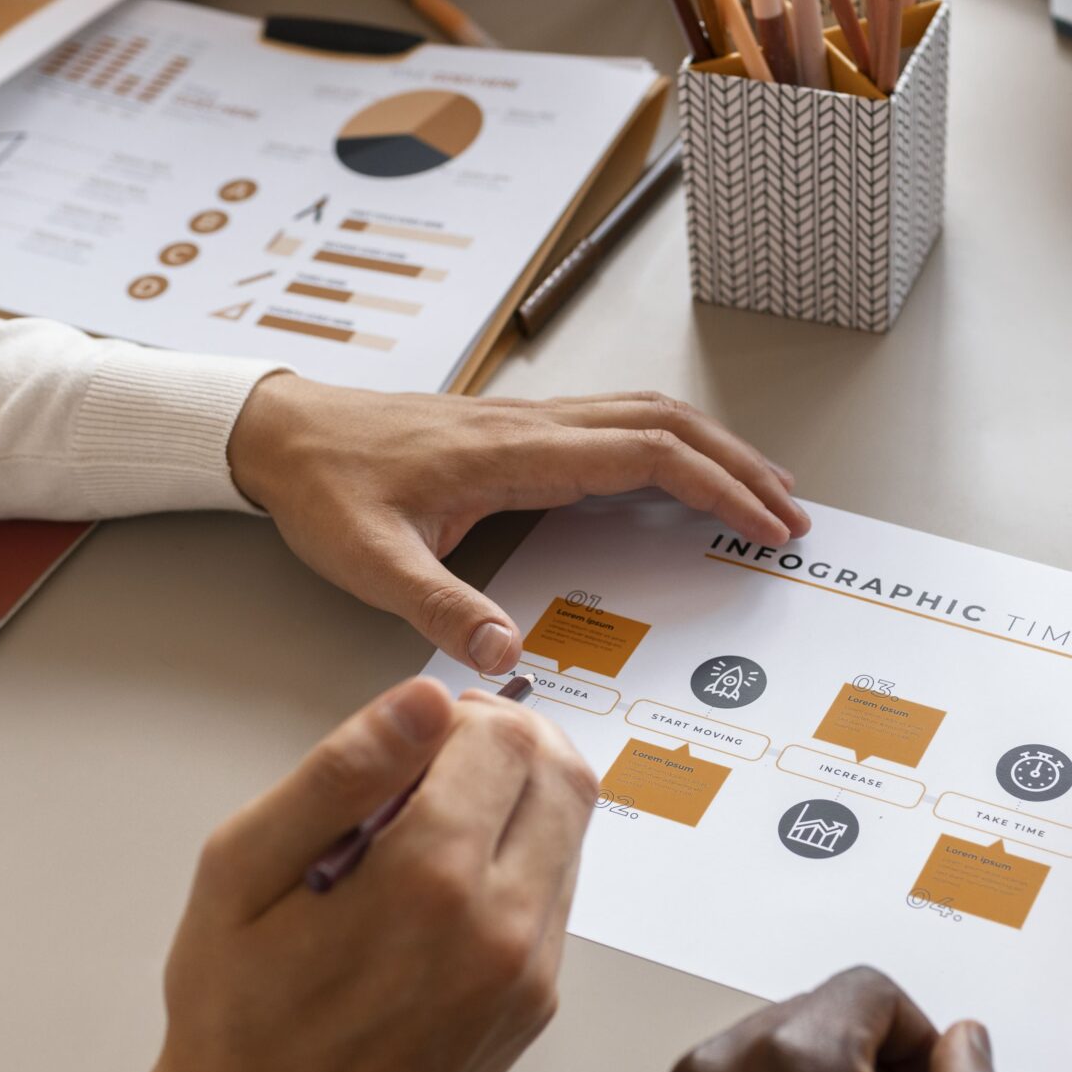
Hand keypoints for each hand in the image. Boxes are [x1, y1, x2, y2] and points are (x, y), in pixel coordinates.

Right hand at [142, 677, 597, 1071]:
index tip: (415, 735)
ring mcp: (530, 974)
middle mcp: (502, 927)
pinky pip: (558, 898)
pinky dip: (520, 862)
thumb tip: (423, 698)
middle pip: (563, 776)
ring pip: (572, 834)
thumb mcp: (241, 872)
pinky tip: (447, 885)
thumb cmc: (234, 1013)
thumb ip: (338, 771)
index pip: (505, 738)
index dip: (462, 714)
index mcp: (428, 881)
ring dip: (520, 801)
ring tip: (433, 825)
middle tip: (436, 762)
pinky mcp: (536, 1006)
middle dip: (508, 744)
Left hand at [226, 376, 811, 674]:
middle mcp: (535, 425)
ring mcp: (530, 423)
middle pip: (668, 424)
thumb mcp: (369, 561)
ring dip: (714, 449)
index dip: (719, 487)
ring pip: (648, 416)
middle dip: (741, 467)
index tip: (765, 527)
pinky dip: (671, 446)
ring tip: (762, 491)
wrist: (280, 432)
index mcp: (516, 452)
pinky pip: (617, 426)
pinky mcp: (518, 432)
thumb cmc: (323, 488)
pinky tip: (682, 476)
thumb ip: (438, 606)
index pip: (647, 454)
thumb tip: (507, 655)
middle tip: (791, 515)